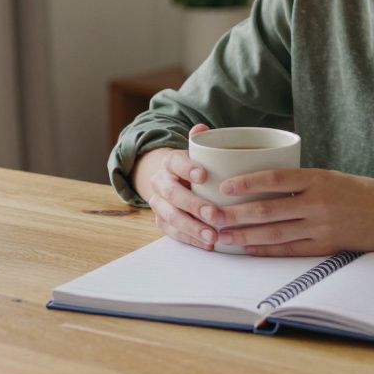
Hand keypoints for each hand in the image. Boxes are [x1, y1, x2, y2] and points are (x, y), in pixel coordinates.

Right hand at [133, 124, 224, 250]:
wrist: (173, 181)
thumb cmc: (195, 167)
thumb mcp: (199, 153)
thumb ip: (203, 142)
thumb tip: (201, 129)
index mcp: (170, 162)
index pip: (176, 162)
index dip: (188, 168)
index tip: (204, 175)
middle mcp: (160, 182)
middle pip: (173, 194)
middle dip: (194, 205)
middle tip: (214, 214)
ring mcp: (158, 203)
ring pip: (171, 217)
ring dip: (192, 227)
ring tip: (213, 236)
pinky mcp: (161, 221)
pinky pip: (173, 232)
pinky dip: (190, 239)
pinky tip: (207, 244)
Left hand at [211, 168, 373, 256]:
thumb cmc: (360, 192)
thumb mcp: (330, 176)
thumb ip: (300, 181)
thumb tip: (262, 182)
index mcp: (317, 179)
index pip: (274, 178)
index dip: (247, 182)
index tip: (224, 185)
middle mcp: (317, 203)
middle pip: (268, 209)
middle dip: (235, 214)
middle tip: (211, 215)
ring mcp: (321, 227)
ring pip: (274, 232)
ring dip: (245, 235)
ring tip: (222, 236)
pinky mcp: (325, 246)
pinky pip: (290, 250)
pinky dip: (266, 250)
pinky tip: (248, 249)